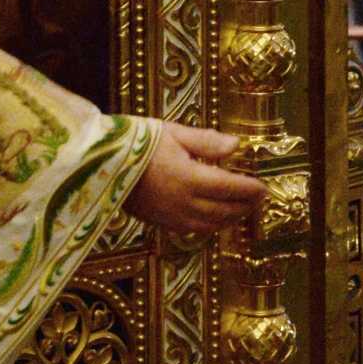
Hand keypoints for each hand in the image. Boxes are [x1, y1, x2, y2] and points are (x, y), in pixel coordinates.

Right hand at [123, 121, 265, 233]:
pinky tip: (214, 217)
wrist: (98, 164)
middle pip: (225, 210)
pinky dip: (210, 226)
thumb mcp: (173, 133)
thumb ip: (207, 142)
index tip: (264, 187)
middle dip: (245, 206)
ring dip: (231, 218)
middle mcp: (183, 203)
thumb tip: (236, 145)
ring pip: (211, 224)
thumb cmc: (136, 142)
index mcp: (189, 178)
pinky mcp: (159, 222)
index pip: (231, 188)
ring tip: (242, 209)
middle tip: (259, 198)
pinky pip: (193, 230)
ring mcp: (171, 216)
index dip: (251, 190)